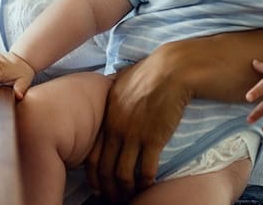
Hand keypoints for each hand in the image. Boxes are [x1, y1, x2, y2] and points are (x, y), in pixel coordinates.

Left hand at [86, 52, 190, 200]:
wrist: (170, 71)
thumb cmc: (148, 73)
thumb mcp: (120, 84)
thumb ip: (113, 98)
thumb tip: (110, 100)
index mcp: (106, 117)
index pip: (92, 154)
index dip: (94, 175)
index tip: (97, 186)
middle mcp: (116, 129)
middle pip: (105, 168)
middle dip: (108, 188)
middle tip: (113, 198)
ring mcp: (134, 135)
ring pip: (123, 173)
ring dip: (126, 189)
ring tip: (130, 196)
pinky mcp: (154, 139)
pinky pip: (146, 169)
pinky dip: (145, 182)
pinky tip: (148, 185)